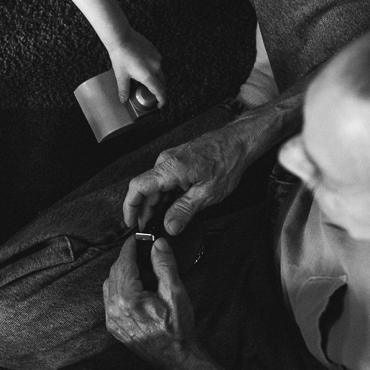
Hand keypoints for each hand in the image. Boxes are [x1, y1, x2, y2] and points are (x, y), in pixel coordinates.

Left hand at [104, 236, 205, 369]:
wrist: (176, 359)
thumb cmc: (178, 330)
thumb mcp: (175, 293)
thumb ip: (164, 265)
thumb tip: (157, 244)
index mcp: (128, 299)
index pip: (123, 263)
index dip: (130, 247)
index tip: (136, 238)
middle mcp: (114, 309)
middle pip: (114, 272)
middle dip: (127, 260)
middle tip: (144, 252)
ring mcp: (112, 319)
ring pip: (110, 284)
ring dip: (123, 274)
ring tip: (145, 274)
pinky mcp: (114, 326)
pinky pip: (111, 299)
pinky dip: (121, 288)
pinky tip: (138, 290)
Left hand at [107, 27, 165, 106]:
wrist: (122, 38)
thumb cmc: (120, 56)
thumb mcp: (121, 76)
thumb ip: (124, 90)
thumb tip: (123, 100)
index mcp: (148, 76)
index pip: (160, 91)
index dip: (162, 99)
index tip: (160, 104)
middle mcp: (155, 67)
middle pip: (162, 82)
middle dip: (159, 90)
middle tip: (152, 95)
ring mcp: (156, 58)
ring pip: (160, 72)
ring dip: (155, 78)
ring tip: (144, 79)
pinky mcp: (155, 51)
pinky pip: (157, 63)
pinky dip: (153, 68)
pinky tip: (142, 67)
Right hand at [123, 123, 248, 232]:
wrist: (239, 141)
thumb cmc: (228, 161)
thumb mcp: (207, 193)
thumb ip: (185, 211)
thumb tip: (170, 227)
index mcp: (170, 168)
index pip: (137, 187)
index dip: (130, 207)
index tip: (130, 222)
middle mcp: (165, 161)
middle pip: (144, 189)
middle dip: (145, 210)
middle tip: (150, 228)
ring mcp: (170, 159)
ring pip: (154, 186)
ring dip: (156, 204)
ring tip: (164, 220)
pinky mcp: (176, 161)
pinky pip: (163, 180)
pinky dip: (164, 195)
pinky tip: (172, 206)